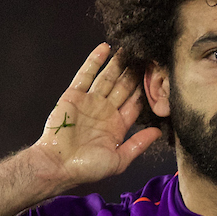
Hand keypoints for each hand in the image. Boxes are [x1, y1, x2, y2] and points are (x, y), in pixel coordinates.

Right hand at [32, 44, 161, 185]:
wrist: (57, 165)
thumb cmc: (88, 167)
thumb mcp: (119, 160)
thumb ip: (138, 144)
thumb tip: (158, 132)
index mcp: (117, 126)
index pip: (135, 103)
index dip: (145, 90)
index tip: (158, 75)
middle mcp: (105, 111)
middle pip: (124, 87)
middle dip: (134, 73)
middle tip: (147, 56)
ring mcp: (90, 102)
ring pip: (107, 78)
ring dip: (118, 63)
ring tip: (129, 48)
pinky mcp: (74, 95)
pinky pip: (85, 75)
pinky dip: (95, 61)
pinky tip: (105, 48)